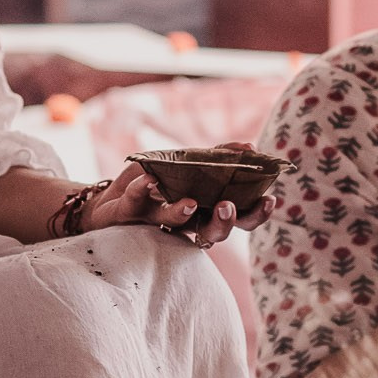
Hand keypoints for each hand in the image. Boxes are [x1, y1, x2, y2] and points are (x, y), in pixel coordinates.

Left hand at [78, 163, 269, 249]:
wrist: (106, 200)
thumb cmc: (154, 183)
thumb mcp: (188, 164)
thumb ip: (217, 157)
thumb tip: (248, 145)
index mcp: (206, 210)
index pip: (239, 218)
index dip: (256, 213)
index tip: (271, 200)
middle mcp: (186, 222)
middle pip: (213, 231)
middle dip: (225, 222)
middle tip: (227, 207)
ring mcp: (157, 221)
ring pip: (176, 226)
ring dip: (183, 213)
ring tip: (189, 202)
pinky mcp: (129, 214)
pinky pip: (137, 203)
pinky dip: (143, 190)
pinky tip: (149, 179)